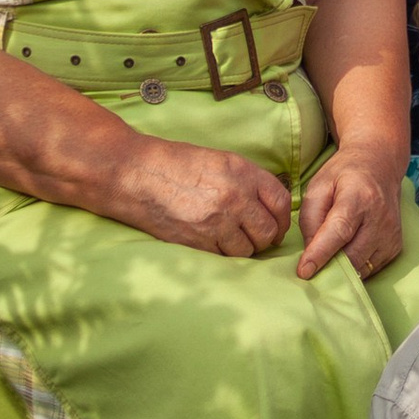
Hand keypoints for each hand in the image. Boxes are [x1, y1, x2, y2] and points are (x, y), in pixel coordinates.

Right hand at [137, 141, 292, 258]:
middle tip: (255, 238)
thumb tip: (268, 206)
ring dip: (242, 249)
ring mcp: (216, 221)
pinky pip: (223, 257)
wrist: (136, 174)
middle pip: (268, 231)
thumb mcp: (218, 160)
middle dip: (265, 238)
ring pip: (247, 250)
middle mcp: (234, 197)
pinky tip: (212, 242)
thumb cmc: (174, 164)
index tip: (277, 226)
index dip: (283, 219)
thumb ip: (246, 181)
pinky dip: (221, 254)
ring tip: (229, 239)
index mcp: (242, 172)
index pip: (280, 202)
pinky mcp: (197, 241)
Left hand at [295, 145, 402, 280]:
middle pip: (351, 256)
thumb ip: (310, 219)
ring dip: (341, 269)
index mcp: (359, 197)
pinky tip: (346, 251)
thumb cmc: (344, 175)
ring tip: (329, 255)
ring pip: (361, 268)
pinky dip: (355, 266)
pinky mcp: (395, 247)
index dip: (321, 253)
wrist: (380, 165)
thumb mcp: (318, 186)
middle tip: (309, 266)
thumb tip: (310, 254)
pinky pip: (370, 269)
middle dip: (328, 267)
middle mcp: (380, 218)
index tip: (304, 271)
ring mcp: (391, 234)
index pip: (340, 231)